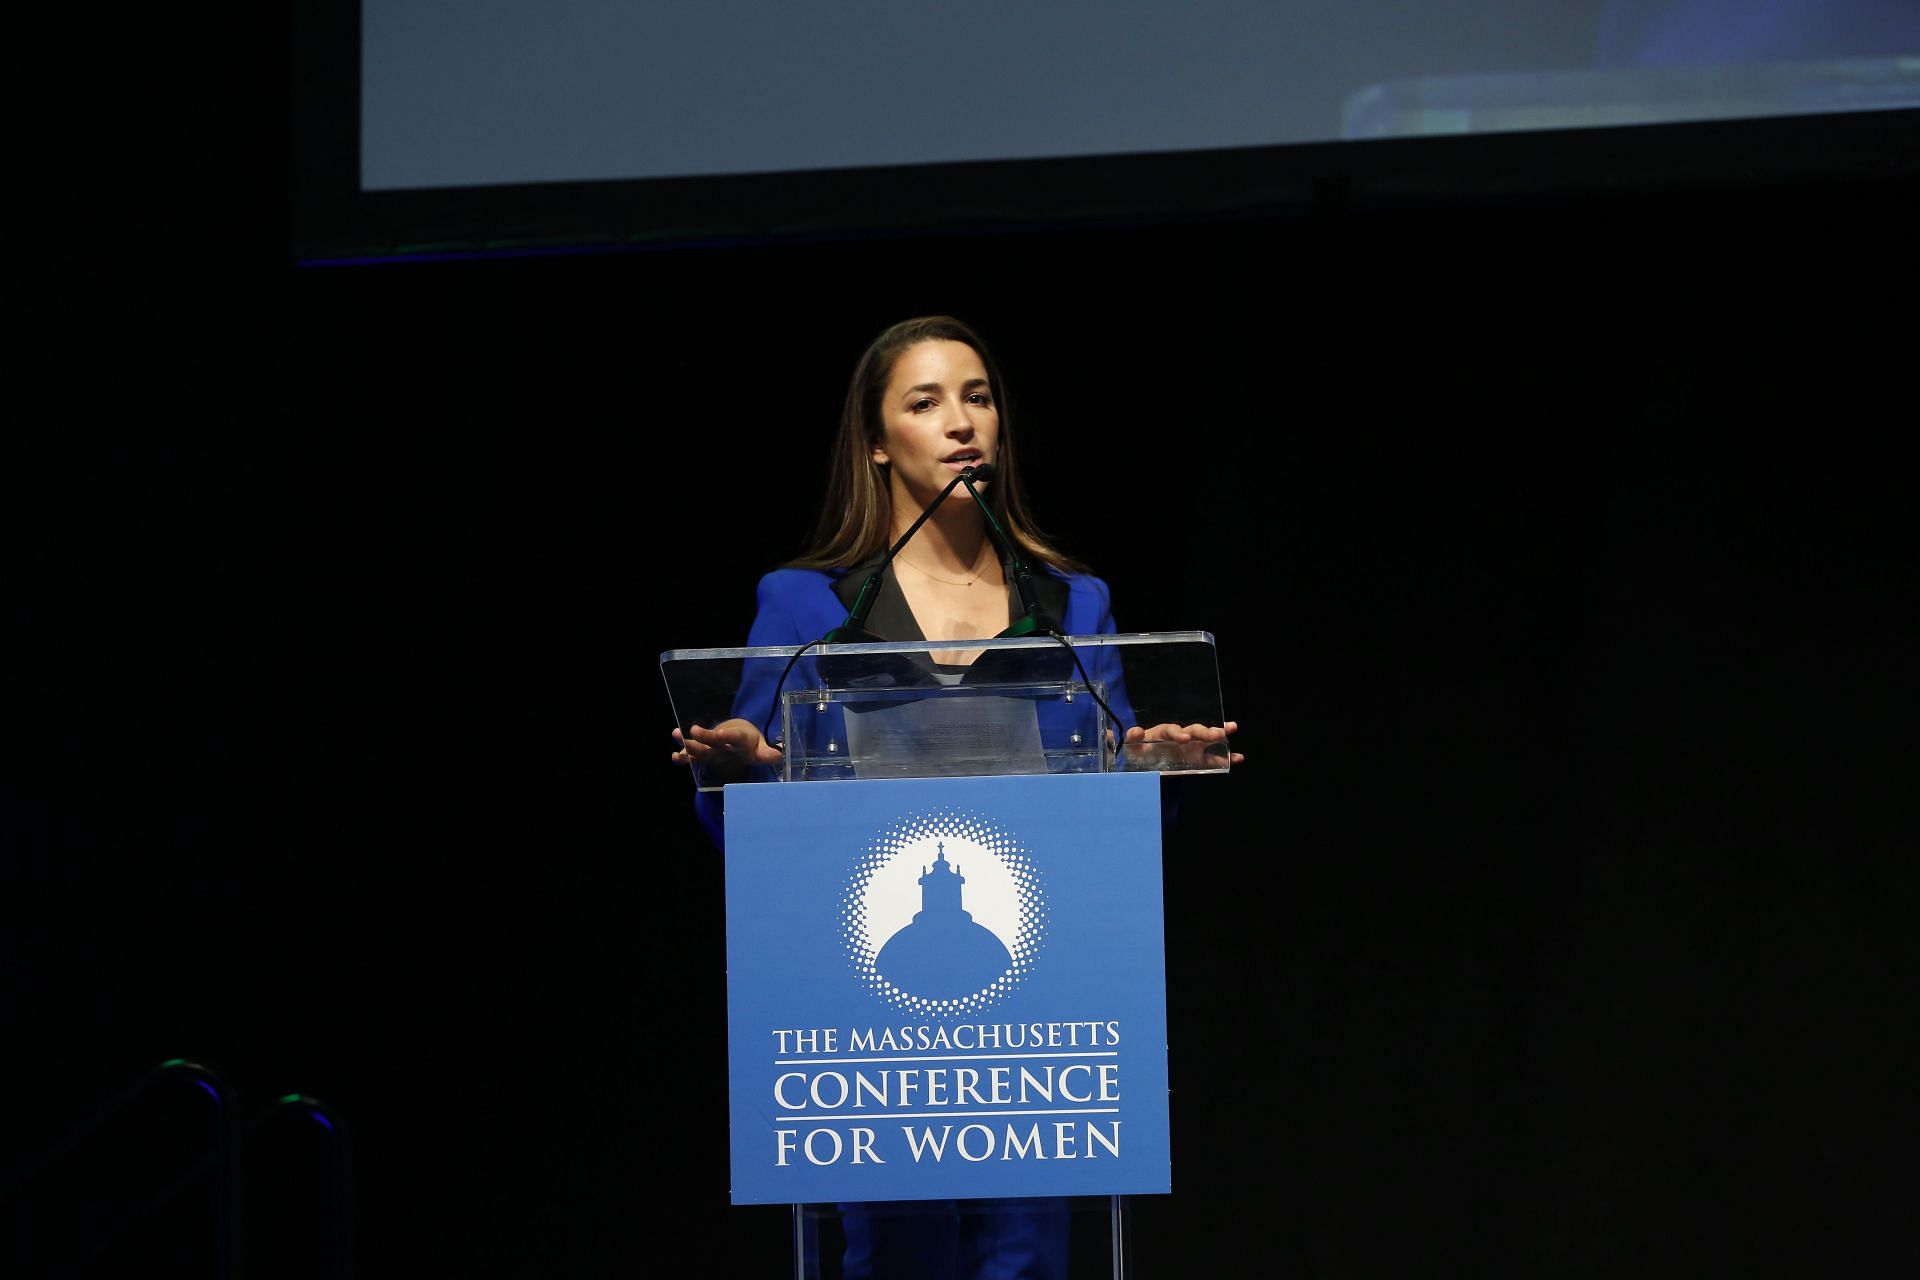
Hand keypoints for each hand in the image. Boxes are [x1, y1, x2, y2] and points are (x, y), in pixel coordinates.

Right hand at [671, 718, 784, 771]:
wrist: (740, 734)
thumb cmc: (751, 744)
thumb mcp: (761, 749)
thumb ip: (767, 753)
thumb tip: (780, 754)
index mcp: (740, 738)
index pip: (735, 736)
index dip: (728, 735)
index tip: (720, 733)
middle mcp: (724, 740)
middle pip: (714, 739)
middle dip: (705, 736)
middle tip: (694, 730)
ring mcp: (712, 746)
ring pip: (700, 744)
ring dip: (688, 741)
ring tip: (676, 734)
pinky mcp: (704, 752)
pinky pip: (692, 754)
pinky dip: (683, 756)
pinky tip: (675, 757)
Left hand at [1122, 719, 1243, 766]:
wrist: (1145, 761)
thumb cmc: (1138, 751)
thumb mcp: (1130, 748)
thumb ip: (1128, 741)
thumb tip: (1120, 734)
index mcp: (1161, 733)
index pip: (1169, 730)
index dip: (1175, 733)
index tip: (1181, 738)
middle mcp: (1179, 736)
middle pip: (1192, 730)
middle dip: (1202, 731)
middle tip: (1211, 734)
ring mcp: (1190, 746)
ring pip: (1205, 737)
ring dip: (1217, 733)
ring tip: (1231, 729)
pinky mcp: (1197, 759)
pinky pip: (1213, 757)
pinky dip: (1226, 757)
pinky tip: (1238, 758)